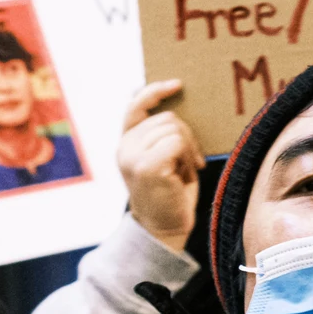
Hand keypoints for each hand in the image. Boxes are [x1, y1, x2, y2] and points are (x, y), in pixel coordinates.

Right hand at [119, 79, 203, 251]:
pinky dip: (188, 157)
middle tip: (188, 162)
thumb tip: (170, 100)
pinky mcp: (147, 166)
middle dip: (185, 136)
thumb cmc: (169, 192)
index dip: (154, 90)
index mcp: (126, 142)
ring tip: (183, 171)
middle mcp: (124, 147)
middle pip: (166, 116)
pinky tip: (185, 175)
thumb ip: (158, 133)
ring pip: (173, 127)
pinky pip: (177, 142)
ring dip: (188, 148)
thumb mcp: (161, 157)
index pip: (135, 104)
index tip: (177, 84)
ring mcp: (133, 156)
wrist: (164, 229)